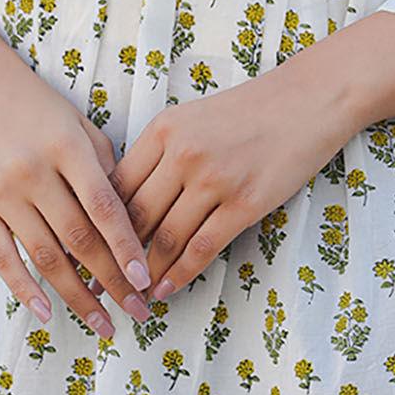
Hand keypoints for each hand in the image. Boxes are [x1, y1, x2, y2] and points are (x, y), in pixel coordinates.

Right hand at [0, 61, 155, 339]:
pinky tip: (48, 314)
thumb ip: (107, 170)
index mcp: (66, 148)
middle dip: (112, 282)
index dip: (126, 248)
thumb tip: (131, 227)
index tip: (145, 280)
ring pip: (46, 257)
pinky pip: (4, 259)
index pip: (103, 207)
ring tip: (104, 324)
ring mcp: (2, 194)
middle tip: (139, 312)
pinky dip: (26, 290)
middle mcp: (33, 173)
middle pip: (79, 240)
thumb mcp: (82, 127)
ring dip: (77, 297)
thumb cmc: (42, 111)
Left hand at [99, 57, 355, 304]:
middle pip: (135, 216)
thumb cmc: (247, 111)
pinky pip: (202, 248)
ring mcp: (215, 180)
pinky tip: (166, 289)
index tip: (86, 250)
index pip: (116, 186)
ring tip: (133, 293)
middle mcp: (183, 154)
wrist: (307, 101)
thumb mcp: (192, 119)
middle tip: (100, 282)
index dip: (98, 224)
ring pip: (166, 238)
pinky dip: (180, 274)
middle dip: (115, 256)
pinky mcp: (245, 203)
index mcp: (163, 130)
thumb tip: (125, 203)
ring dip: (146, 272)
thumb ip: (159, 154)